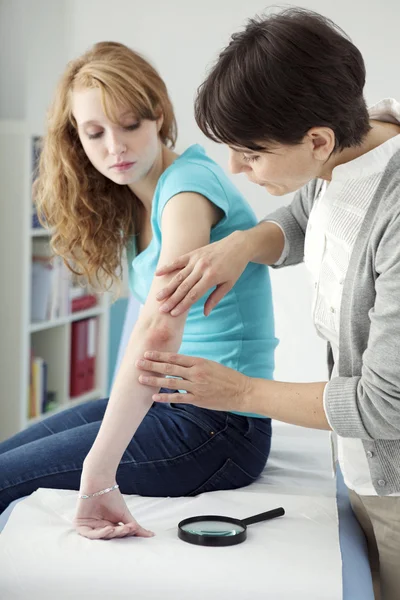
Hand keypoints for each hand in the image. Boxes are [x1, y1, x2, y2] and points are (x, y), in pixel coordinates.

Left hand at [74, 482, 153, 539]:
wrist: (100, 483)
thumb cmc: (112, 497)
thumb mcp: (125, 515)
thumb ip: (136, 528)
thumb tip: (152, 535)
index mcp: (108, 527)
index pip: (117, 535)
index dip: (125, 533)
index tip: (134, 528)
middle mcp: (97, 528)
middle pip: (109, 537)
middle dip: (119, 534)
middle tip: (127, 528)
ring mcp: (88, 527)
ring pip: (99, 538)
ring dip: (109, 535)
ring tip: (116, 529)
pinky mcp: (79, 525)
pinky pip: (88, 535)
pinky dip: (99, 534)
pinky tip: (108, 529)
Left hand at [136, 351, 251, 412]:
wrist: (241, 391)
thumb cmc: (226, 377)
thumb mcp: (211, 365)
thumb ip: (194, 365)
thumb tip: (179, 364)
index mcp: (199, 362)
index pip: (175, 357)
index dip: (159, 355)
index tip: (147, 353)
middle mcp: (196, 372)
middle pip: (169, 367)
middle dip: (152, 365)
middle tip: (138, 362)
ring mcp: (196, 386)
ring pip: (171, 382)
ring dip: (154, 380)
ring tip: (141, 378)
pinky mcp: (198, 399)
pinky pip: (179, 397)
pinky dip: (166, 397)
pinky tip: (155, 397)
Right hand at [155, 230, 250, 316]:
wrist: (238, 245)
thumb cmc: (234, 267)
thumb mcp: (228, 284)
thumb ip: (215, 298)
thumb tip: (205, 313)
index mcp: (212, 277)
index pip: (194, 294)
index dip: (183, 305)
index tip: (173, 314)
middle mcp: (202, 268)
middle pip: (184, 287)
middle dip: (172, 300)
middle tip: (162, 309)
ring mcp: (196, 259)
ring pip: (178, 276)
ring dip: (168, 287)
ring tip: (158, 297)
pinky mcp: (193, 253)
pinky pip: (178, 261)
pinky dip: (167, 267)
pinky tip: (157, 274)